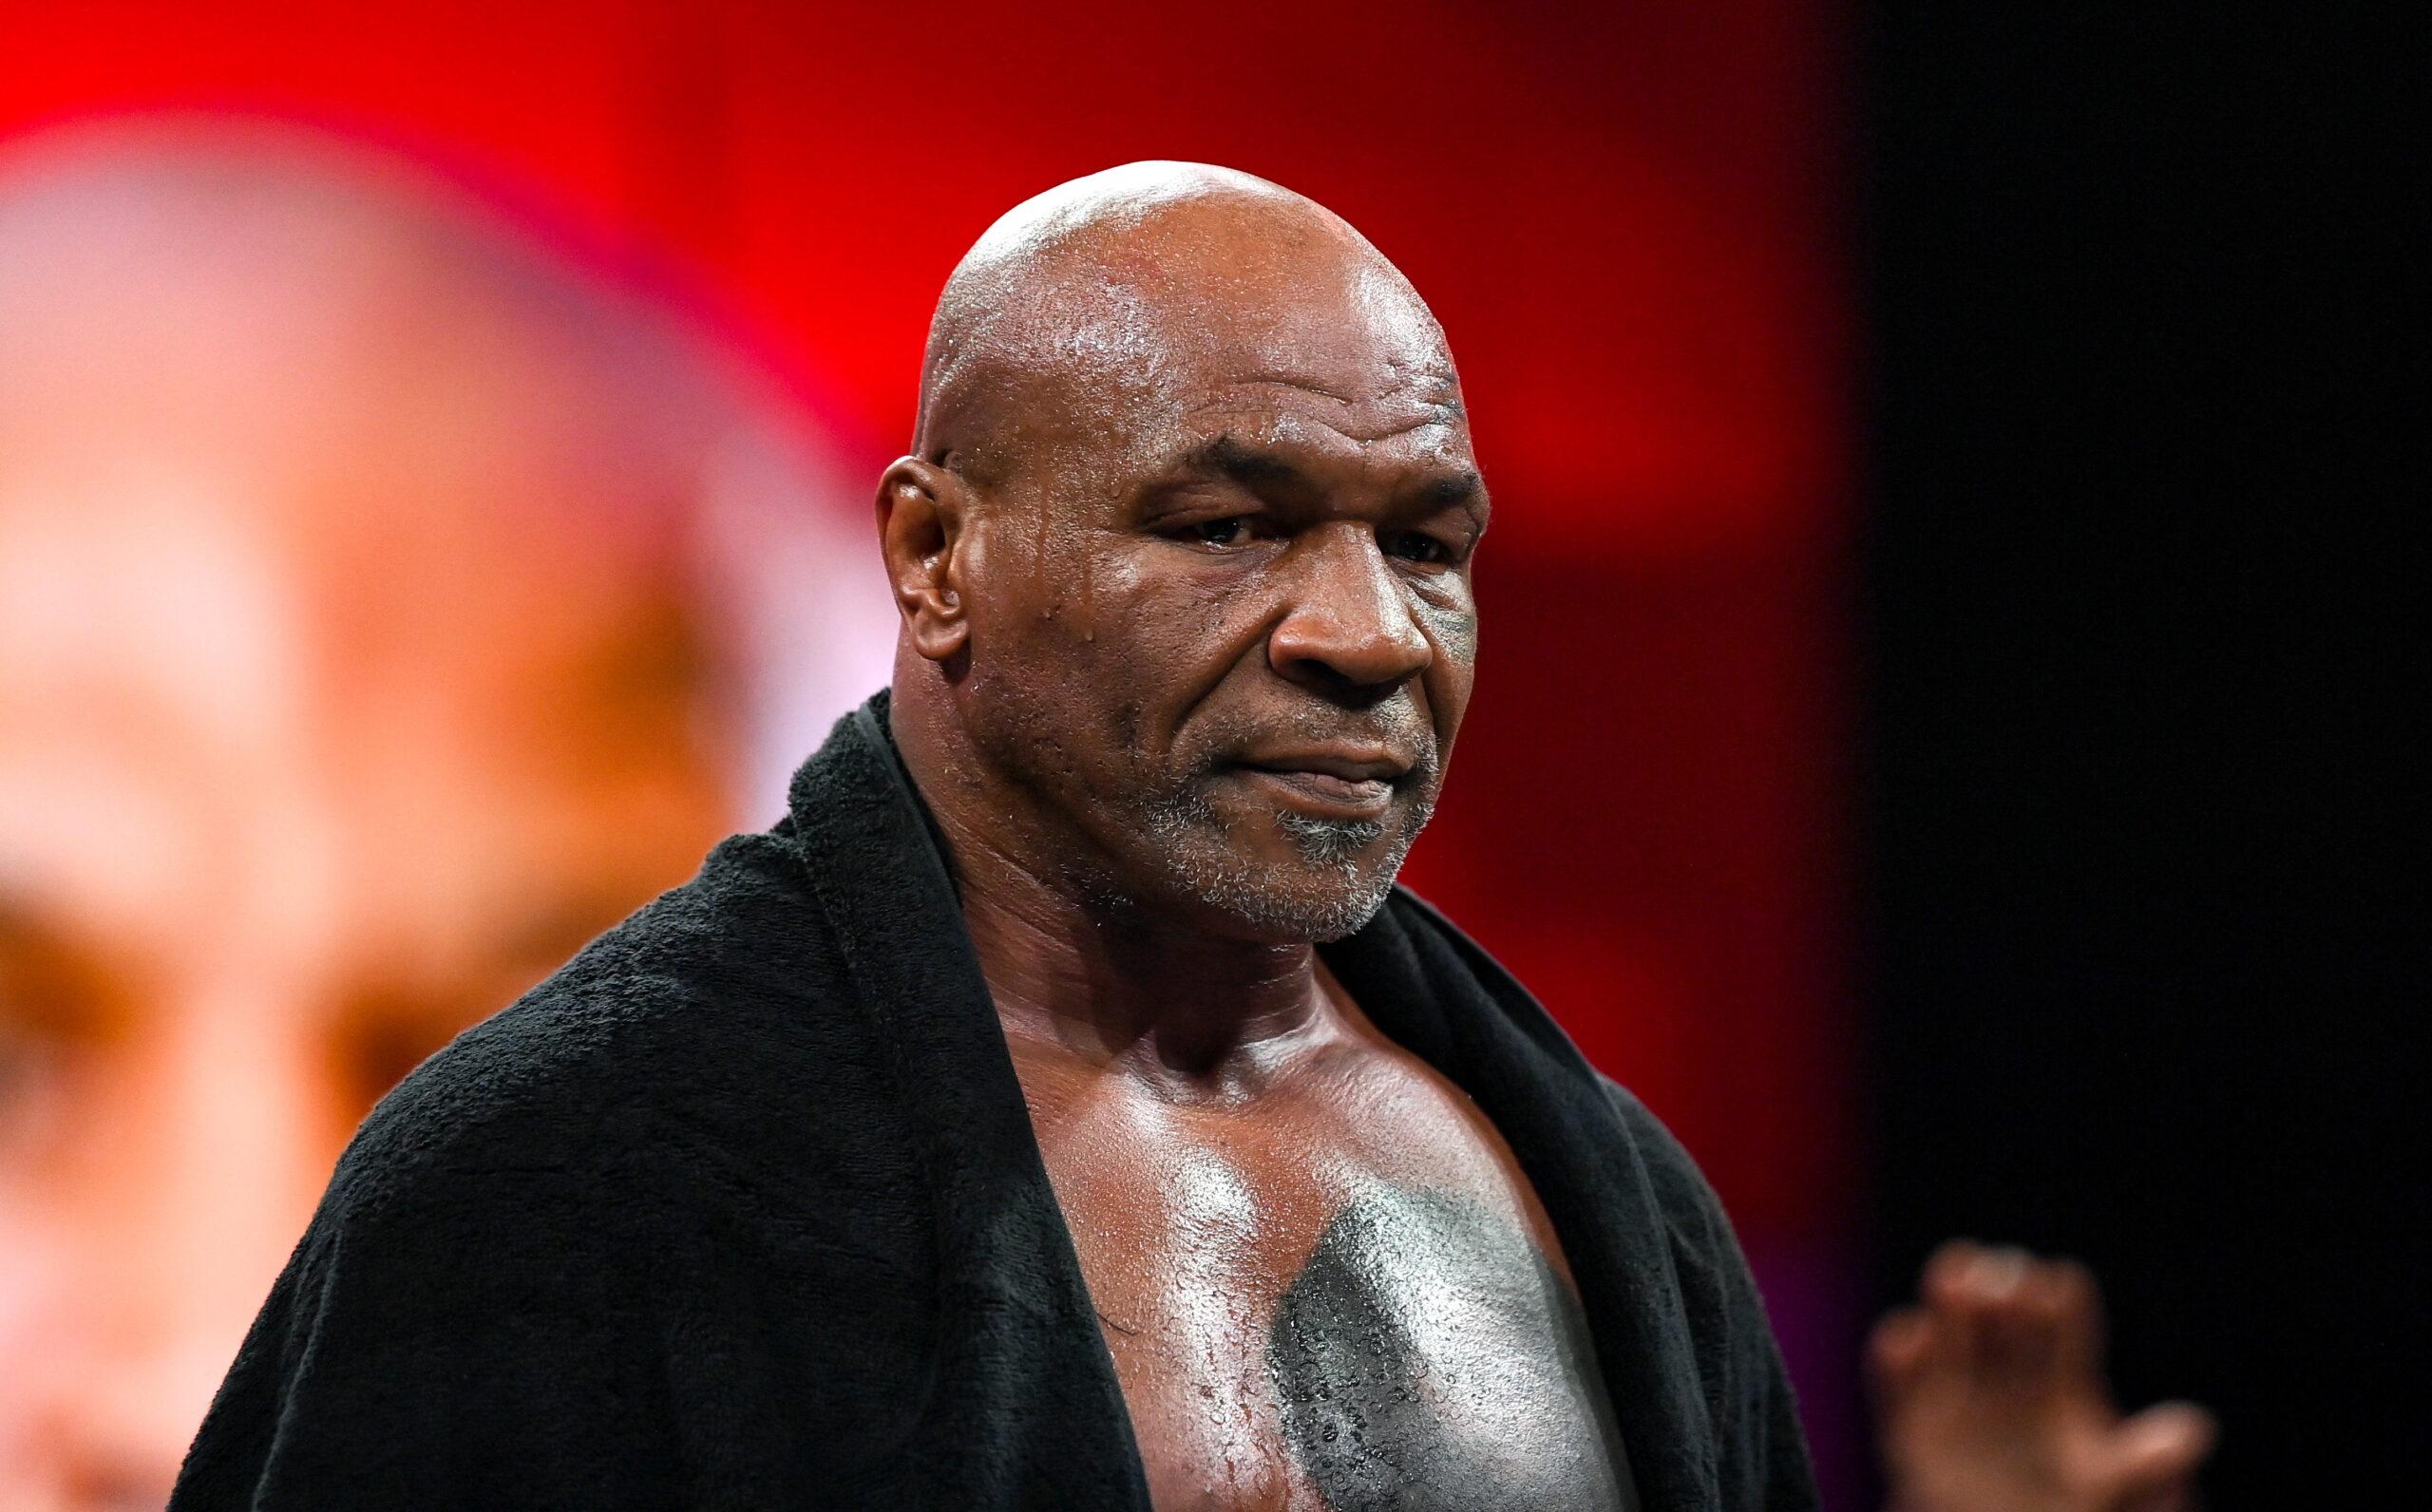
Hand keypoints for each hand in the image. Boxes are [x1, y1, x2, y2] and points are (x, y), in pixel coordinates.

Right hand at [1870, 1241, 2214, 1511]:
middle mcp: (2006, 1376)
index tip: (2052, 1292)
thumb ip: (2143, 1464)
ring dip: (1948, 1301)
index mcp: (2061, 1380)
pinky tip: (1906, 1338)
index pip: (2059, 1318)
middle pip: (2000, 1315)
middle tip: (2000, 1275)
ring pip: (1948, 1333)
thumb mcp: (2113, 1493)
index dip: (2055, 1302)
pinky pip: (1896, 1382)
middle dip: (1999, 1288)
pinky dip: (1896, 1357)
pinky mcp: (1909, 1424)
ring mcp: (1955, 1396)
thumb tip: (2197, 1430)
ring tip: (1956, 1275)